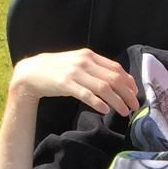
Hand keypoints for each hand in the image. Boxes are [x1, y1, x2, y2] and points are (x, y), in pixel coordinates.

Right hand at [7, 49, 138, 117]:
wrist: (32, 72)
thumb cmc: (58, 70)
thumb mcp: (78, 64)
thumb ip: (96, 69)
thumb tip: (117, 82)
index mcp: (89, 56)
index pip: (116, 68)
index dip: (129, 82)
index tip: (135, 93)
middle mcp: (84, 62)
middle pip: (113, 79)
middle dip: (127, 94)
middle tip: (134, 107)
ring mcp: (75, 72)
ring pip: (103, 88)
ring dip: (117, 101)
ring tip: (124, 112)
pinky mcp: (65, 84)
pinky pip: (86, 94)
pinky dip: (98, 103)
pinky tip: (105, 110)